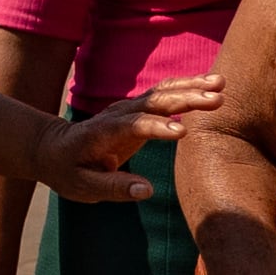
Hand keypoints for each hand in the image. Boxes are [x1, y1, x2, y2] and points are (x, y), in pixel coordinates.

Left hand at [31, 74, 222, 202]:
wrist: (53, 147)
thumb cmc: (68, 171)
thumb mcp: (83, 187)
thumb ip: (114, 188)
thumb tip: (147, 190)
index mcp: (104, 133)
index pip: (134, 126)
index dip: (157, 128)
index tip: (183, 133)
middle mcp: (118, 114)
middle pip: (154, 102)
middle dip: (186, 99)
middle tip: (217, 100)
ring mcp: (129, 108)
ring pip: (163, 92)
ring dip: (192, 87)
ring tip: (221, 85)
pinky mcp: (139, 109)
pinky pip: (165, 94)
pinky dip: (188, 87)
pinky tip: (212, 84)